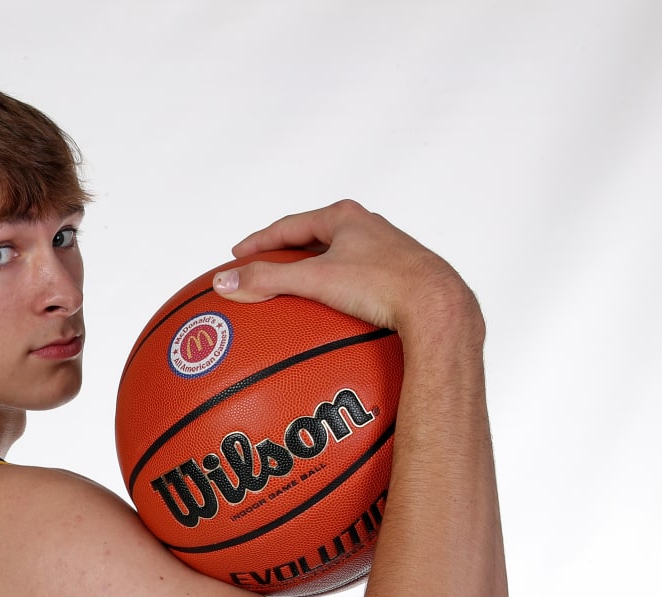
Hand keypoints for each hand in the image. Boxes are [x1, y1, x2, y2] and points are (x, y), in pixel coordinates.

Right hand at [211, 200, 478, 338]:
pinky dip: (336, 291)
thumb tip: (223, 283)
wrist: (438, 304)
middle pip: (315, 238)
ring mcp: (386, 251)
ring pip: (339, 258)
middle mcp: (368, 227)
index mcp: (345, 217)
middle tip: (263, 269)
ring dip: (314, 272)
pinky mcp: (399, 276)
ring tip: (294, 290)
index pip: (290, 224)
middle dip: (287, 253)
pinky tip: (331, 313)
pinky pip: (357, 280)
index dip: (260, 241)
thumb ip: (268, 280)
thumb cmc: (382, 284)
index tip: (239, 255)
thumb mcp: (315, 279)